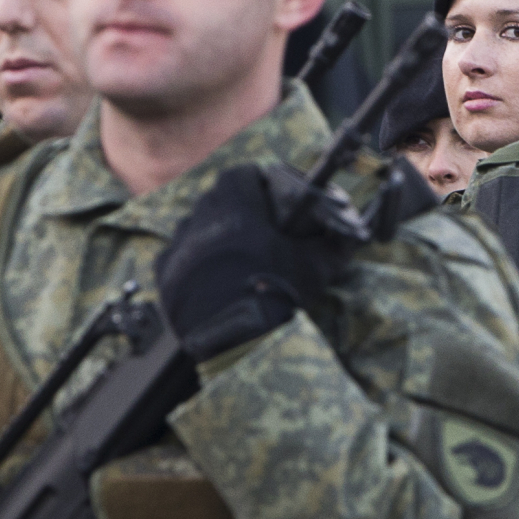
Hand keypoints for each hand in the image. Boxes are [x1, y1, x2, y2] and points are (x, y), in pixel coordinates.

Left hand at [153, 164, 333, 360]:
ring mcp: (179, 250)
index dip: (254, 180)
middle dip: (233, 205)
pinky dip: (189, 259)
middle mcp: (203, 223)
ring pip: (192, 225)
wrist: (241, 343)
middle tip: (253, 224)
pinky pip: (174, 255)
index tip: (266, 192)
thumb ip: (335, 242)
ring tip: (231, 252)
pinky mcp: (165, 277)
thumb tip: (353, 231)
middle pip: (215, 198)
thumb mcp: (317, 267)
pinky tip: (208, 274)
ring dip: (209, 230)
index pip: (240, 174)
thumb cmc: (280, 297)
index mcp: (238, 210)